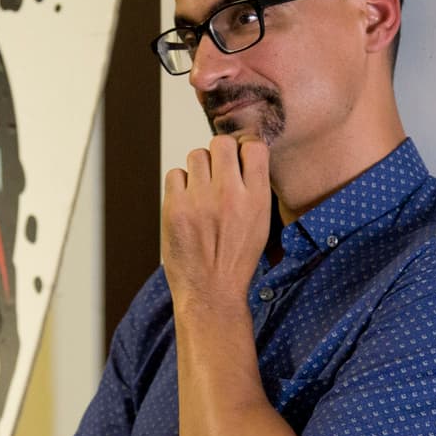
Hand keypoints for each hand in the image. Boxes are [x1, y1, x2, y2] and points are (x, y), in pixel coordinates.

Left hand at [162, 135, 270, 307]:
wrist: (211, 292)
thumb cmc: (235, 260)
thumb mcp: (261, 224)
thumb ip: (253, 189)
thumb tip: (241, 156)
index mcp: (257, 198)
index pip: (254, 147)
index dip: (244, 148)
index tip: (237, 159)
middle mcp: (230, 194)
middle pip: (221, 143)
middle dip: (218, 153)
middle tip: (215, 173)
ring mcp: (201, 199)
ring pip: (196, 155)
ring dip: (197, 168)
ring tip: (200, 191)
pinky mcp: (175, 207)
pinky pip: (175, 174)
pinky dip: (179, 185)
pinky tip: (185, 203)